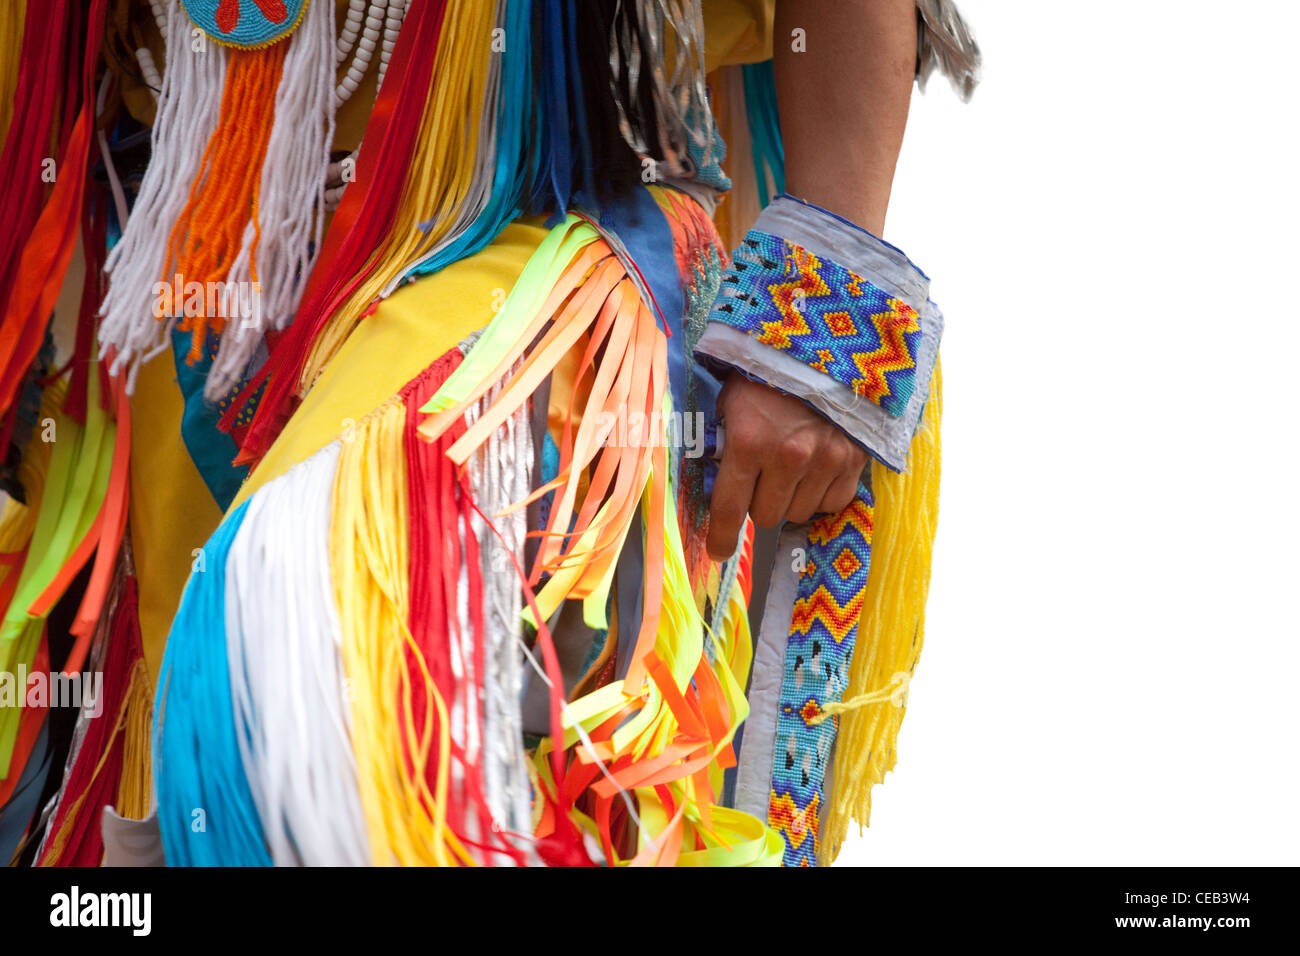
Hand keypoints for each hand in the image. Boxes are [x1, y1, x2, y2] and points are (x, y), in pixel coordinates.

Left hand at [706, 373, 867, 560]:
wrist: (829, 343)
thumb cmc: (769, 369)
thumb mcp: (732, 399)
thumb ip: (723, 441)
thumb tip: (715, 481)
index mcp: (748, 442)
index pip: (729, 509)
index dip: (721, 537)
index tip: (718, 552)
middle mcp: (787, 457)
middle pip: (766, 517)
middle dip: (759, 502)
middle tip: (761, 475)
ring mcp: (825, 460)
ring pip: (799, 513)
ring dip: (791, 497)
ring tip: (792, 465)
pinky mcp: (854, 460)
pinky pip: (832, 503)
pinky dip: (822, 492)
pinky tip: (817, 467)